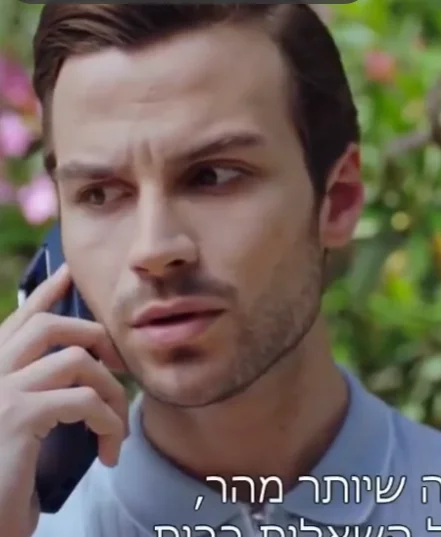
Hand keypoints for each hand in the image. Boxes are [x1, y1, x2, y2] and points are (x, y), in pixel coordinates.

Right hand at [0, 264, 127, 536]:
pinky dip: (108, 420)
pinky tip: (110, 448)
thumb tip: (85, 368)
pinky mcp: (17, 418)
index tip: (69, 271)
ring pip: (76, 361)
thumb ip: (41, 392)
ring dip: (110, 392)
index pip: (20, 317)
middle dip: (94, 336)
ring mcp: (1, 392)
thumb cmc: (5, 480)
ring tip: (117, 425)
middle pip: (50, 325)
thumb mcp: (22, 427)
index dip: (47, 290)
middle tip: (118, 363)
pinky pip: (84, 399)